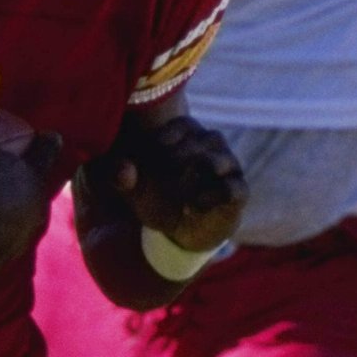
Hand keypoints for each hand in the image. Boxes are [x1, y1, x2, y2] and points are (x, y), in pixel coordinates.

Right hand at [0, 93, 64, 282]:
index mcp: (29, 176)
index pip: (45, 152)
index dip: (49, 142)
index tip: (55, 136)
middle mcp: (32, 208)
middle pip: (35, 196)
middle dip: (25, 194)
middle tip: (10, 192)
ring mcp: (19, 238)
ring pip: (17, 235)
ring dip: (4, 234)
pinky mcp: (0, 262)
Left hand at [97, 112, 245, 255]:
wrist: (179, 231)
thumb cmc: (155, 197)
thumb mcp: (131, 188)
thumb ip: (119, 176)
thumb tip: (123, 170)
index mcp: (186, 132)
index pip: (180, 126)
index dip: (162, 143)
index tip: (150, 162)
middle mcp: (212, 143)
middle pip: (199, 142)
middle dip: (177, 161)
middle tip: (163, 179)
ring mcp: (229, 166)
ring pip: (217, 161)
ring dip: (194, 178)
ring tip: (177, 195)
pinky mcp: (238, 192)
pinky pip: (232, 188)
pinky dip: (211, 198)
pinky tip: (191, 208)